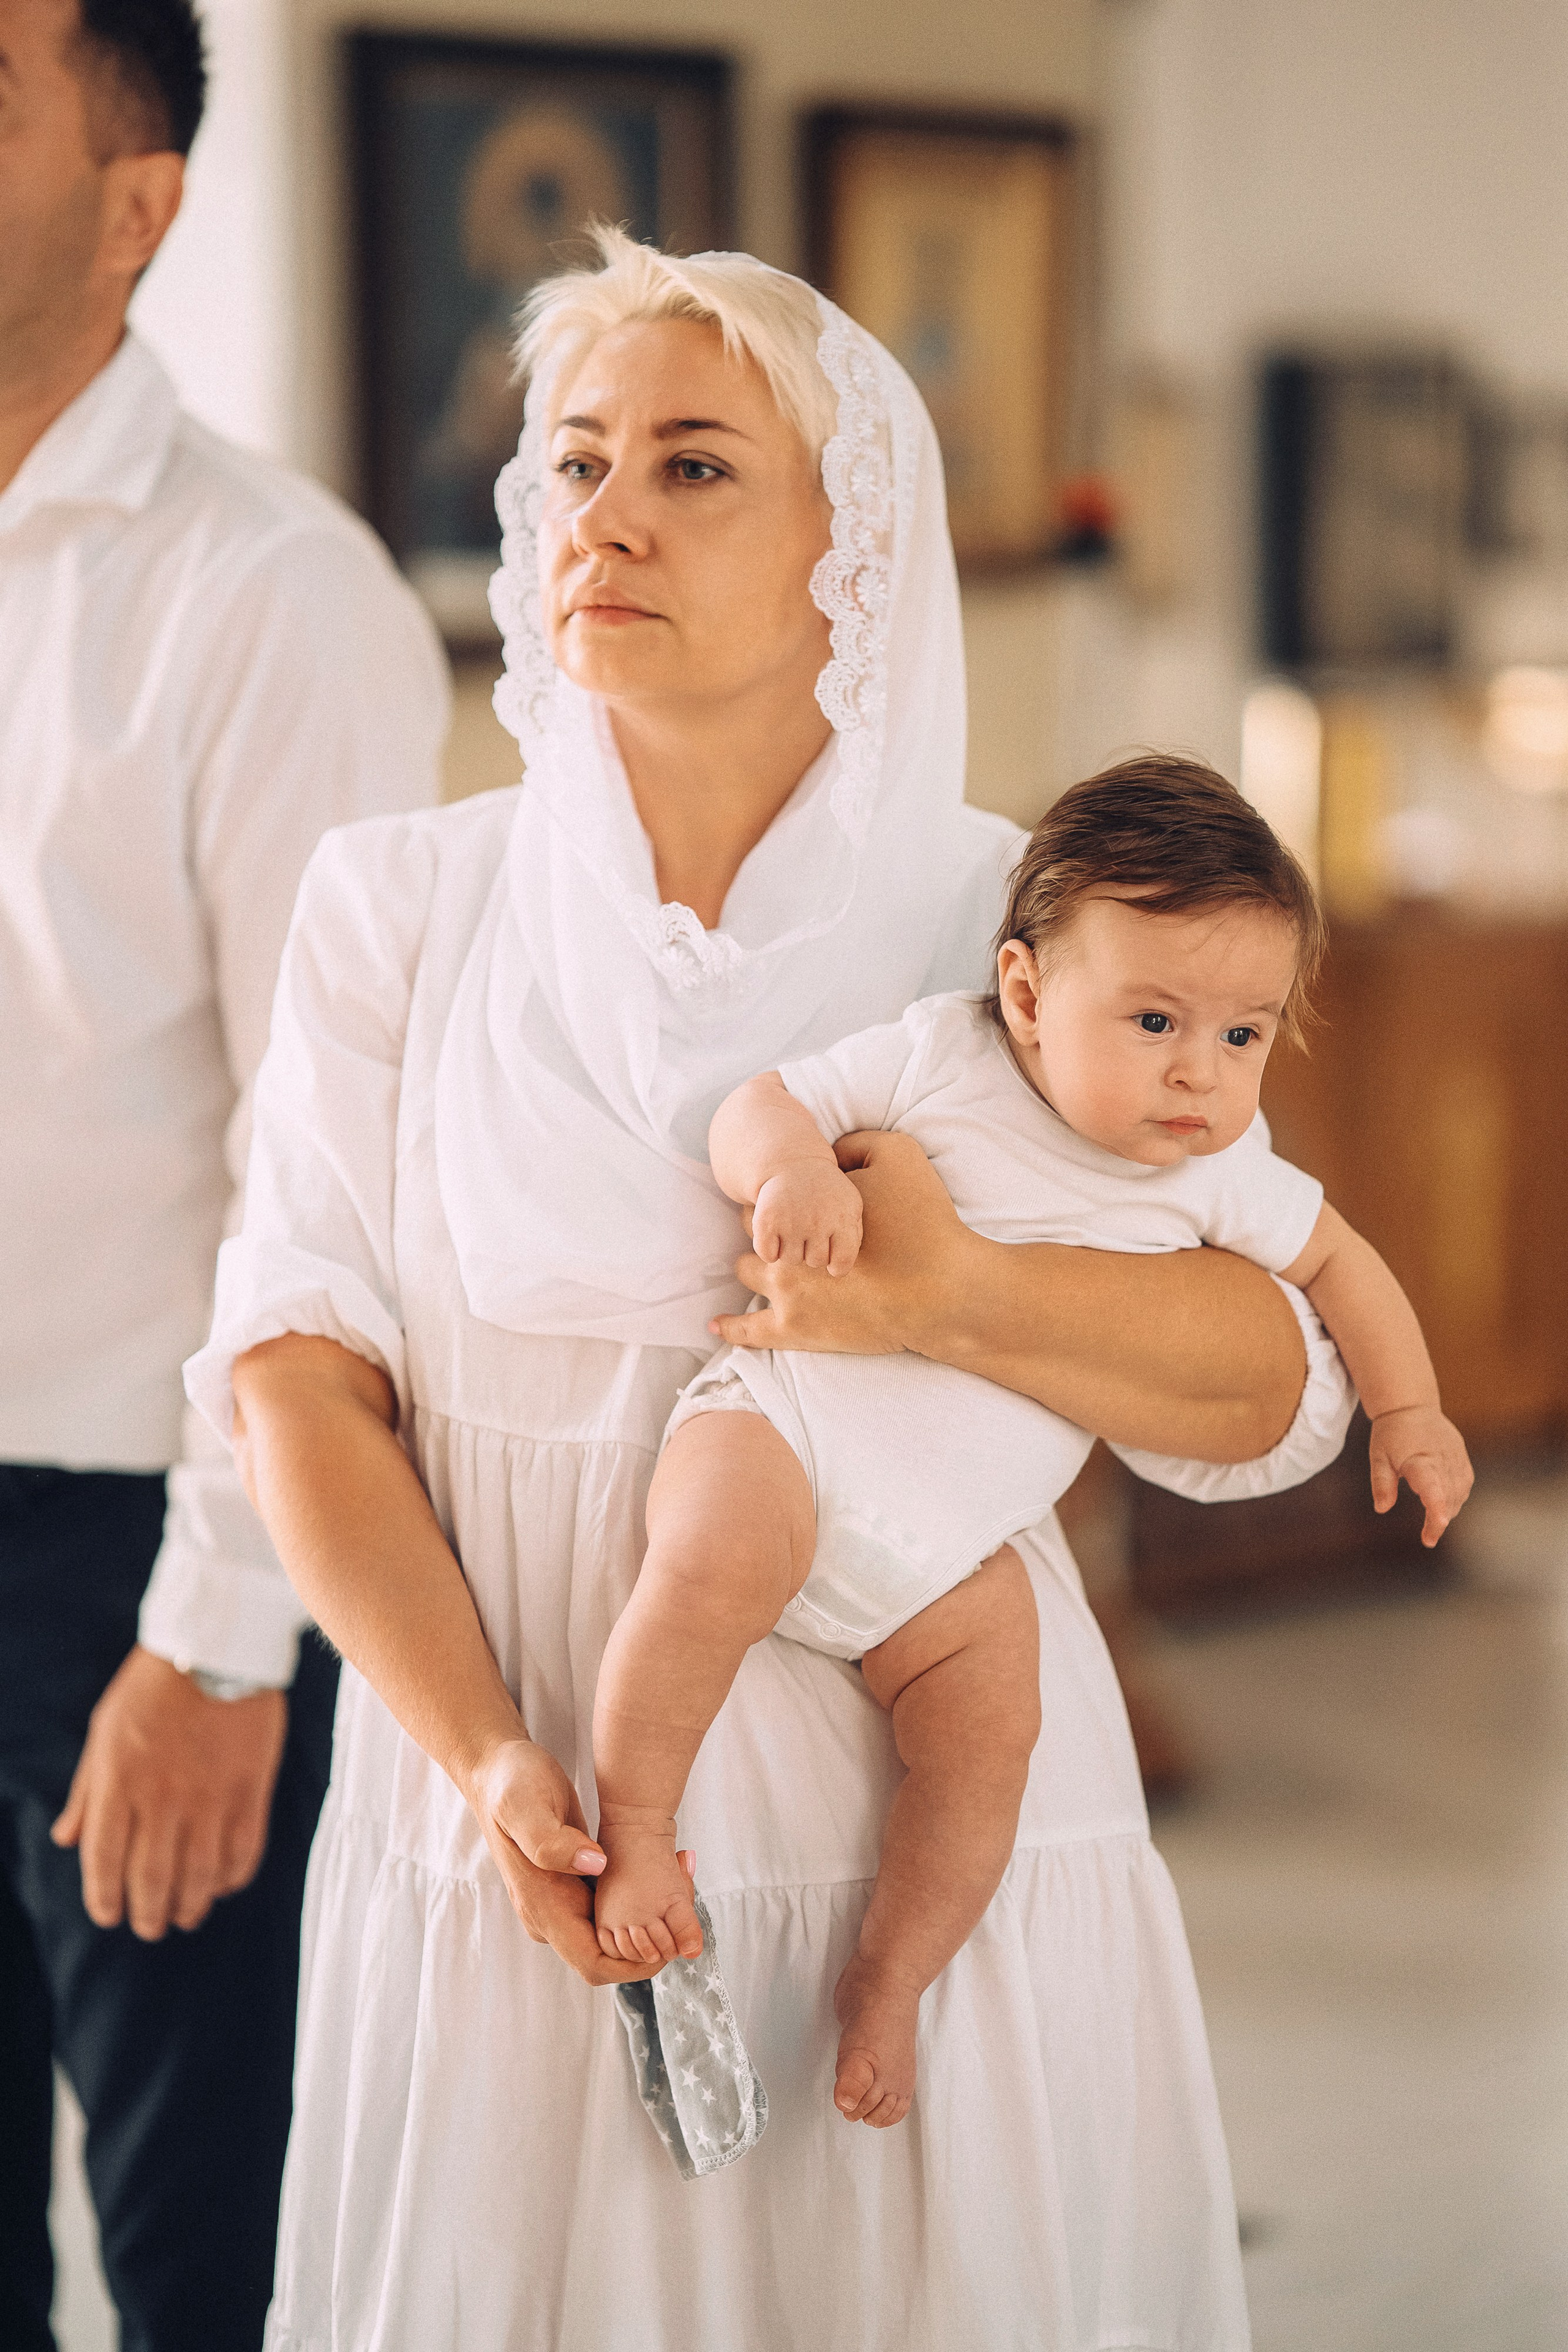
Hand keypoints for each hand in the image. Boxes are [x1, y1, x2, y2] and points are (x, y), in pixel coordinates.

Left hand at [50, 1647, 285, 1938]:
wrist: (218, 1645)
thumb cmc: (153, 1686)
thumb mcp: (104, 1730)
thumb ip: (86, 1790)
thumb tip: (66, 1839)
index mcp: (120, 1782)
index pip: (104, 1862)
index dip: (104, 1899)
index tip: (108, 1915)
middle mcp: (163, 1797)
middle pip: (152, 1879)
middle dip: (148, 1915)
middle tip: (150, 1926)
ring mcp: (211, 1795)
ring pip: (199, 1875)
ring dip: (190, 1905)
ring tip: (186, 1914)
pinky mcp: (252, 1788)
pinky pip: (244, 1850)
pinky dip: (232, 1877)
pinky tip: (223, 1884)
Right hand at [462, 1735, 679, 1986]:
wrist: (497, 1770)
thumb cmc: (511, 1784)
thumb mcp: (525, 1804)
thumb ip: (552, 1841)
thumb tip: (594, 1865)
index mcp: (542, 1907)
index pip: (593, 1964)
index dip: (634, 1966)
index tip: (671, 1943)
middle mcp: (551, 1915)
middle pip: (611, 1953)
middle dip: (655, 1937)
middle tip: (686, 1888)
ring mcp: (562, 1902)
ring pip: (615, 1932)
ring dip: (652, 1916)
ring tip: (682, 1871)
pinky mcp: (573, 1884)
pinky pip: (612, 1908)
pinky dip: (641, 1898)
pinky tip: (665, 1864)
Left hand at [712, 1129, 970, 1354]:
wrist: (943, 1292)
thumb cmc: (924, 1223)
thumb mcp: (899, 1154)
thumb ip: (858, 1143)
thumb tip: (831, 1148)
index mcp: (803, 1212)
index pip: (768, 1197)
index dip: (776, 1194)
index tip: (786, 1194)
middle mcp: (786, 1253)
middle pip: (753, 1233)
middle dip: (763, 1228)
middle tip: (779, 1228)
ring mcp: (787, 1297)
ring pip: (747, 1273)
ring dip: (752, 1265)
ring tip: (761, 1262)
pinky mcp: (797, 1333)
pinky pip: (748, 1332)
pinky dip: (729, 1327)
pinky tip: (715, 1325)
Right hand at [753, 1159, 862, 1273]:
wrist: (792, 1163)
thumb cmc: (825, 1190)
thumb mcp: (850, 1204)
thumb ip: (854, 1234)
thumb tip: (840, 1267)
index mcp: (842, 1217)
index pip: (842, 1263)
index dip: (836, 1264)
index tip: (831, 1256)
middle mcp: (817, 1220)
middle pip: (815, 1262)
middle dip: (812, 1251)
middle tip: (809, 1232)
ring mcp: (791, 1221)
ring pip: (791, 1259)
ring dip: (791, 1249)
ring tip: (794, 1229)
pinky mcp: (766, 1221)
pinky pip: (768, 1254)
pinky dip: (769, 1249)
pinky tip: (775, 1233)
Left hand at [1370, 1404, 1473, 1545]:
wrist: (1411, 1407)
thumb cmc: (1390, 1434)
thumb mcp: (1378, 1457)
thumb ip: (1381, 1483)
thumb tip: (1382, 1508)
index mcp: (1419, 1459)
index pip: (1431, 1486)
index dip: (1436, 1506)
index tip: (1439, 1524)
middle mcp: (1441, 1459)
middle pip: (1447, 1496)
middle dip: (1440, 1519)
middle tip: (1428, 1537)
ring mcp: (1455, 1458)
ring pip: (1459, 1493)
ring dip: (1449, 1510)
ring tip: (1434, 1521)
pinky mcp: (1462, 1458)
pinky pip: (1465, 1485)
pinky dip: (1457, 1498)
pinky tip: (1446, 1504)